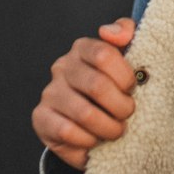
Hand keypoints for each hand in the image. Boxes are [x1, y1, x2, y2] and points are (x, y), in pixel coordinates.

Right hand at [32, 18, 136, 170]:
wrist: (90, 119)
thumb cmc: (114, 85)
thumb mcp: (127, 56)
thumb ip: (127, 33)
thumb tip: (111, 32)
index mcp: (83, 48)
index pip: (103, 54)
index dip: (124, 76)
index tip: (132, 89)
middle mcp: (62, 67)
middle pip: (97, 86)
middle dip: (121, 106)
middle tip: (128, 114)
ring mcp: (49, 92)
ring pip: (84, 114)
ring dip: (108, 128)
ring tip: (116, 130)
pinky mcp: (40, 118)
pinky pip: (68, 132)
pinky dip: (89, 141)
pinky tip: (95, 140)